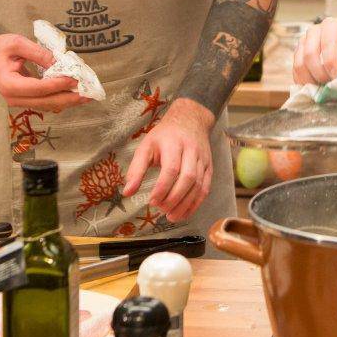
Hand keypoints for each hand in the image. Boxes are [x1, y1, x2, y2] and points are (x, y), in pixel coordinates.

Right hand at [0, 29, 86, 112]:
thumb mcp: (17, 43)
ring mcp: (18, 101)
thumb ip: (38, 53)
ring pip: (48, 105)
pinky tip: (75, 93)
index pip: (39, 88)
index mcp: (8, 84)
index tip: (75, 79)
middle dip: (69, 98)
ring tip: (87, 95)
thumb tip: (59, 62)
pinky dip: (61, 98)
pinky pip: (45, 102)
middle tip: (89, 93)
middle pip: (46, 102)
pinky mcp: (25, 100)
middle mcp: (12, 98)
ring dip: (68, 101)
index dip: (59, 84)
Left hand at [123, 98, 214, 222]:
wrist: (190, 120)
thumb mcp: (146, 146)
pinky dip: (196, 203)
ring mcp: (203, 159)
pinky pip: (206, 188)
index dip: (162, 187)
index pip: (171, 168)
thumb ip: (136, 169)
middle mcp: (191, 151)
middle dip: (174, 198)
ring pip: (199, 185)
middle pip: (188, 178)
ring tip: (171, 217)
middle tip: (161, 210)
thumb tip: (127, 193)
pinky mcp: (209, 167)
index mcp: (174, 143)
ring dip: (185, 204)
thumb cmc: (164, 136)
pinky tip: (185, 213)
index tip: (151, 201)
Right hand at [292, 17, 336, 84]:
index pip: (327, 41)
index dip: (331, 61)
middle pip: (310, 54)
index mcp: (332, 25)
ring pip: (299, 65)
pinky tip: (315, 89)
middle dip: (320, 74)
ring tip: (323, 89)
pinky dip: (304, 83)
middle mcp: (315, 30)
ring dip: (311, 81)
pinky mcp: (297, 55)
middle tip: (330, 86)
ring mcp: (303, 42)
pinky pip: (295, 72)